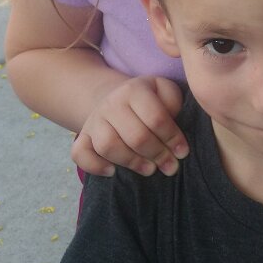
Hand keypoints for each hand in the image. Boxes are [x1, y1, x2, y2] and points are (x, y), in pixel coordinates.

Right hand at [71, 76, 187, 176]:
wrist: (117, 99)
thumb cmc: (149, 100)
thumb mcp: (165, 91)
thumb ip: (174, 102)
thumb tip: (174, 125)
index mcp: (134, 90)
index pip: (156, 118)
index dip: (172, 138)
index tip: (183, 152)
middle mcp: (111, 104)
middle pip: (135, 136)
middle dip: (157, 154)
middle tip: (170, 166)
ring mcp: (94, 120)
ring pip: (108, 146)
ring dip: (132, 162)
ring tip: (149, 170)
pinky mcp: (83, 136)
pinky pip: (80, 153)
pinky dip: (95, 165)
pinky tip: (112, 172)